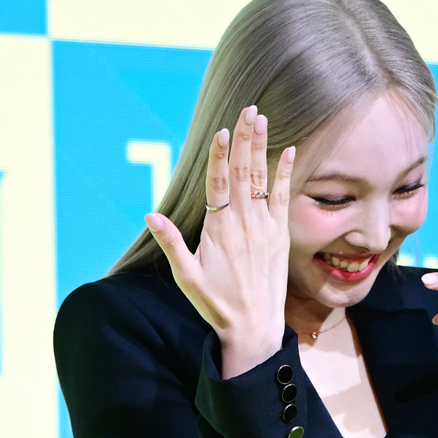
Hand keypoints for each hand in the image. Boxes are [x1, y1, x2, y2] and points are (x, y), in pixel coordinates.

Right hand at [146, 107, 294, 377]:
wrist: (253, 329)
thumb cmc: (217, 305)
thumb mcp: (187, 277)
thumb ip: (171, 243)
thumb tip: (150, 215)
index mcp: (219, 229)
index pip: (217, 182)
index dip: (220, 154)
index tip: (223, 129)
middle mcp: (243, 223)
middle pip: (241, 171)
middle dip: (244, 138)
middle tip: (248, 108)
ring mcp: (263, 228)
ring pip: (260, 178)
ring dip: (261, 147)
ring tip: (262, 119)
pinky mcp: (278, 237)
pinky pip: (282, 198)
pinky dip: (284, 174)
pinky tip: (288, 152)